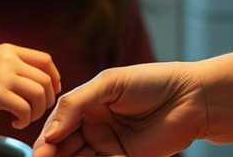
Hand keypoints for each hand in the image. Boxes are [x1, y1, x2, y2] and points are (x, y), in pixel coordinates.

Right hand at [0, 44, 60, 127]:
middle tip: (36, 112)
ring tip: (26, 118)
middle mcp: (8, 59)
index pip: (45, 60)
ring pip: (39, 94)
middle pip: (45, 79)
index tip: (51, 93)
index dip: (54, 78)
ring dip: (37, 111)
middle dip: (47, 100)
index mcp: (9, 50)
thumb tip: (45, 80)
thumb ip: (15, 66)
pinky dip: (25, 120)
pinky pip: (24, 109)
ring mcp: (2, 75)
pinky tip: (15, 124)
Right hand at [33, 62, 205, 156]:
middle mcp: (95, 125)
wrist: (192, 99)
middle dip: (52, 155)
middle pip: (64, 145)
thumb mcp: (109, 83)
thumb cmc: (152, 82)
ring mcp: (109, 144)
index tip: (40, 151)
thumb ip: (77, 103)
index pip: (59, 122)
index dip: (47, 138)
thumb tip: (50, 132)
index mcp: (88, 103)